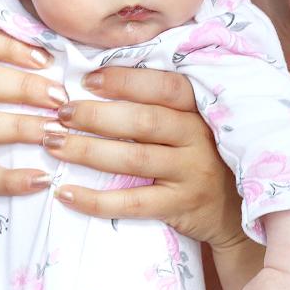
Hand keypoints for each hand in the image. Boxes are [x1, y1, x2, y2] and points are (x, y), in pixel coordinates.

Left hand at [44, 65, 244, 247]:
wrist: (236, 210)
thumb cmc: (203, 156)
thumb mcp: (194, 124)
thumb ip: (160, 105)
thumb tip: (99, 81)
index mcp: (200, 110)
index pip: (164, 86)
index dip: (124, 81)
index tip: (87, 80)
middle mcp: (199, 138)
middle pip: (144, 121)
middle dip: (96, 115)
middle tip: (60, 114)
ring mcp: (191, 173)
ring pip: (135, 159)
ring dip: (88, 151)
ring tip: (53, 145)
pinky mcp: (180, 206)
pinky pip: (133, 203)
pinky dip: (96, 200)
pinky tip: (66, 193)